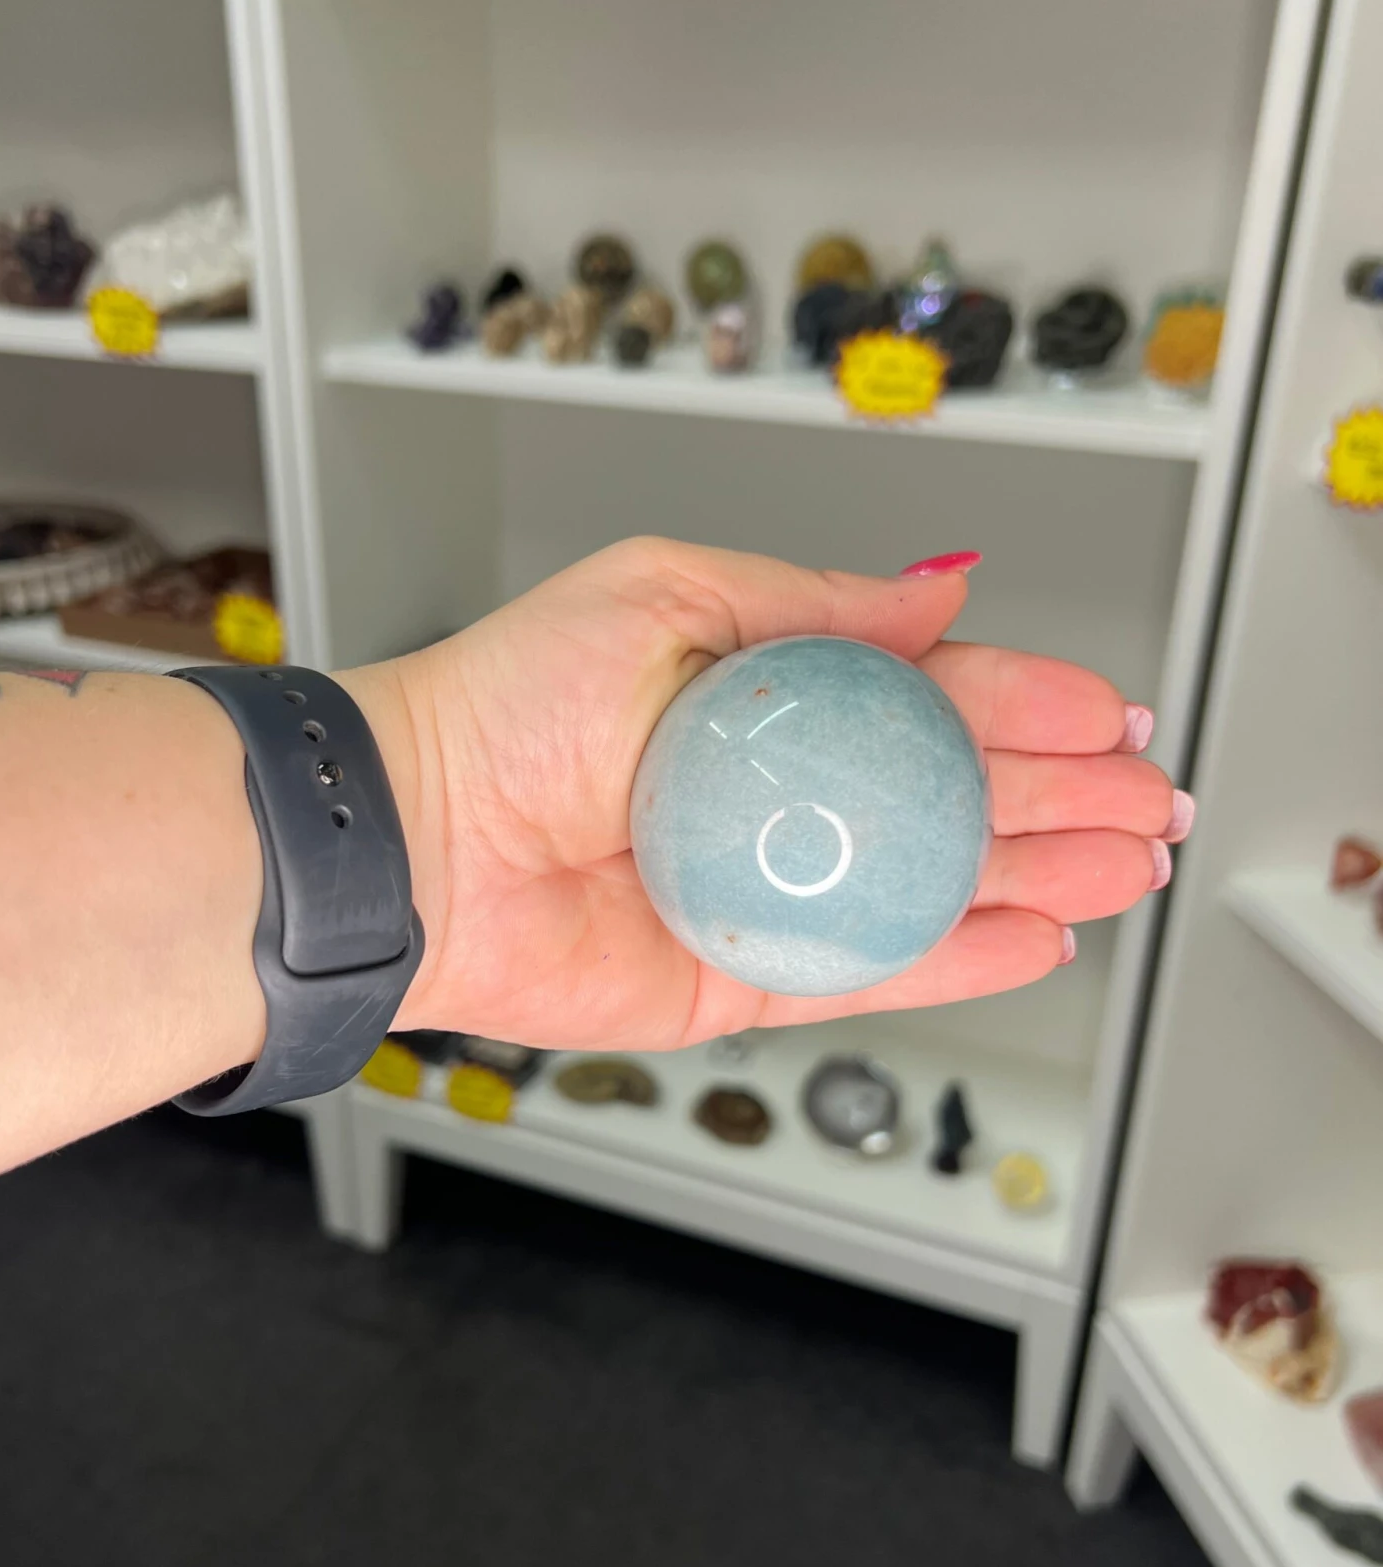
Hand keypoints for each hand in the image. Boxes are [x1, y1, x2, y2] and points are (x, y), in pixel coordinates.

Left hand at [344, 538, 1185, 1050]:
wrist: (421, 841)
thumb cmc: (510, 705)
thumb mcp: (669, 596)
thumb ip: (813, 603)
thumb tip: (938, 589)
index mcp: (768, 690)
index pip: (927, 696)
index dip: (1026, 700)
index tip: (1105, 711)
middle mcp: (777, 791)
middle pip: (950, 794)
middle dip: (1060, 793)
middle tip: (1146, 801)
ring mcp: (769, 888)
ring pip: (935, 885)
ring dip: (1037, 873)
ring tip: (1125, 868)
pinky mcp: (743, 977)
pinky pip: (875, 971)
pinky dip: (962, 958)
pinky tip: (1038, 937)